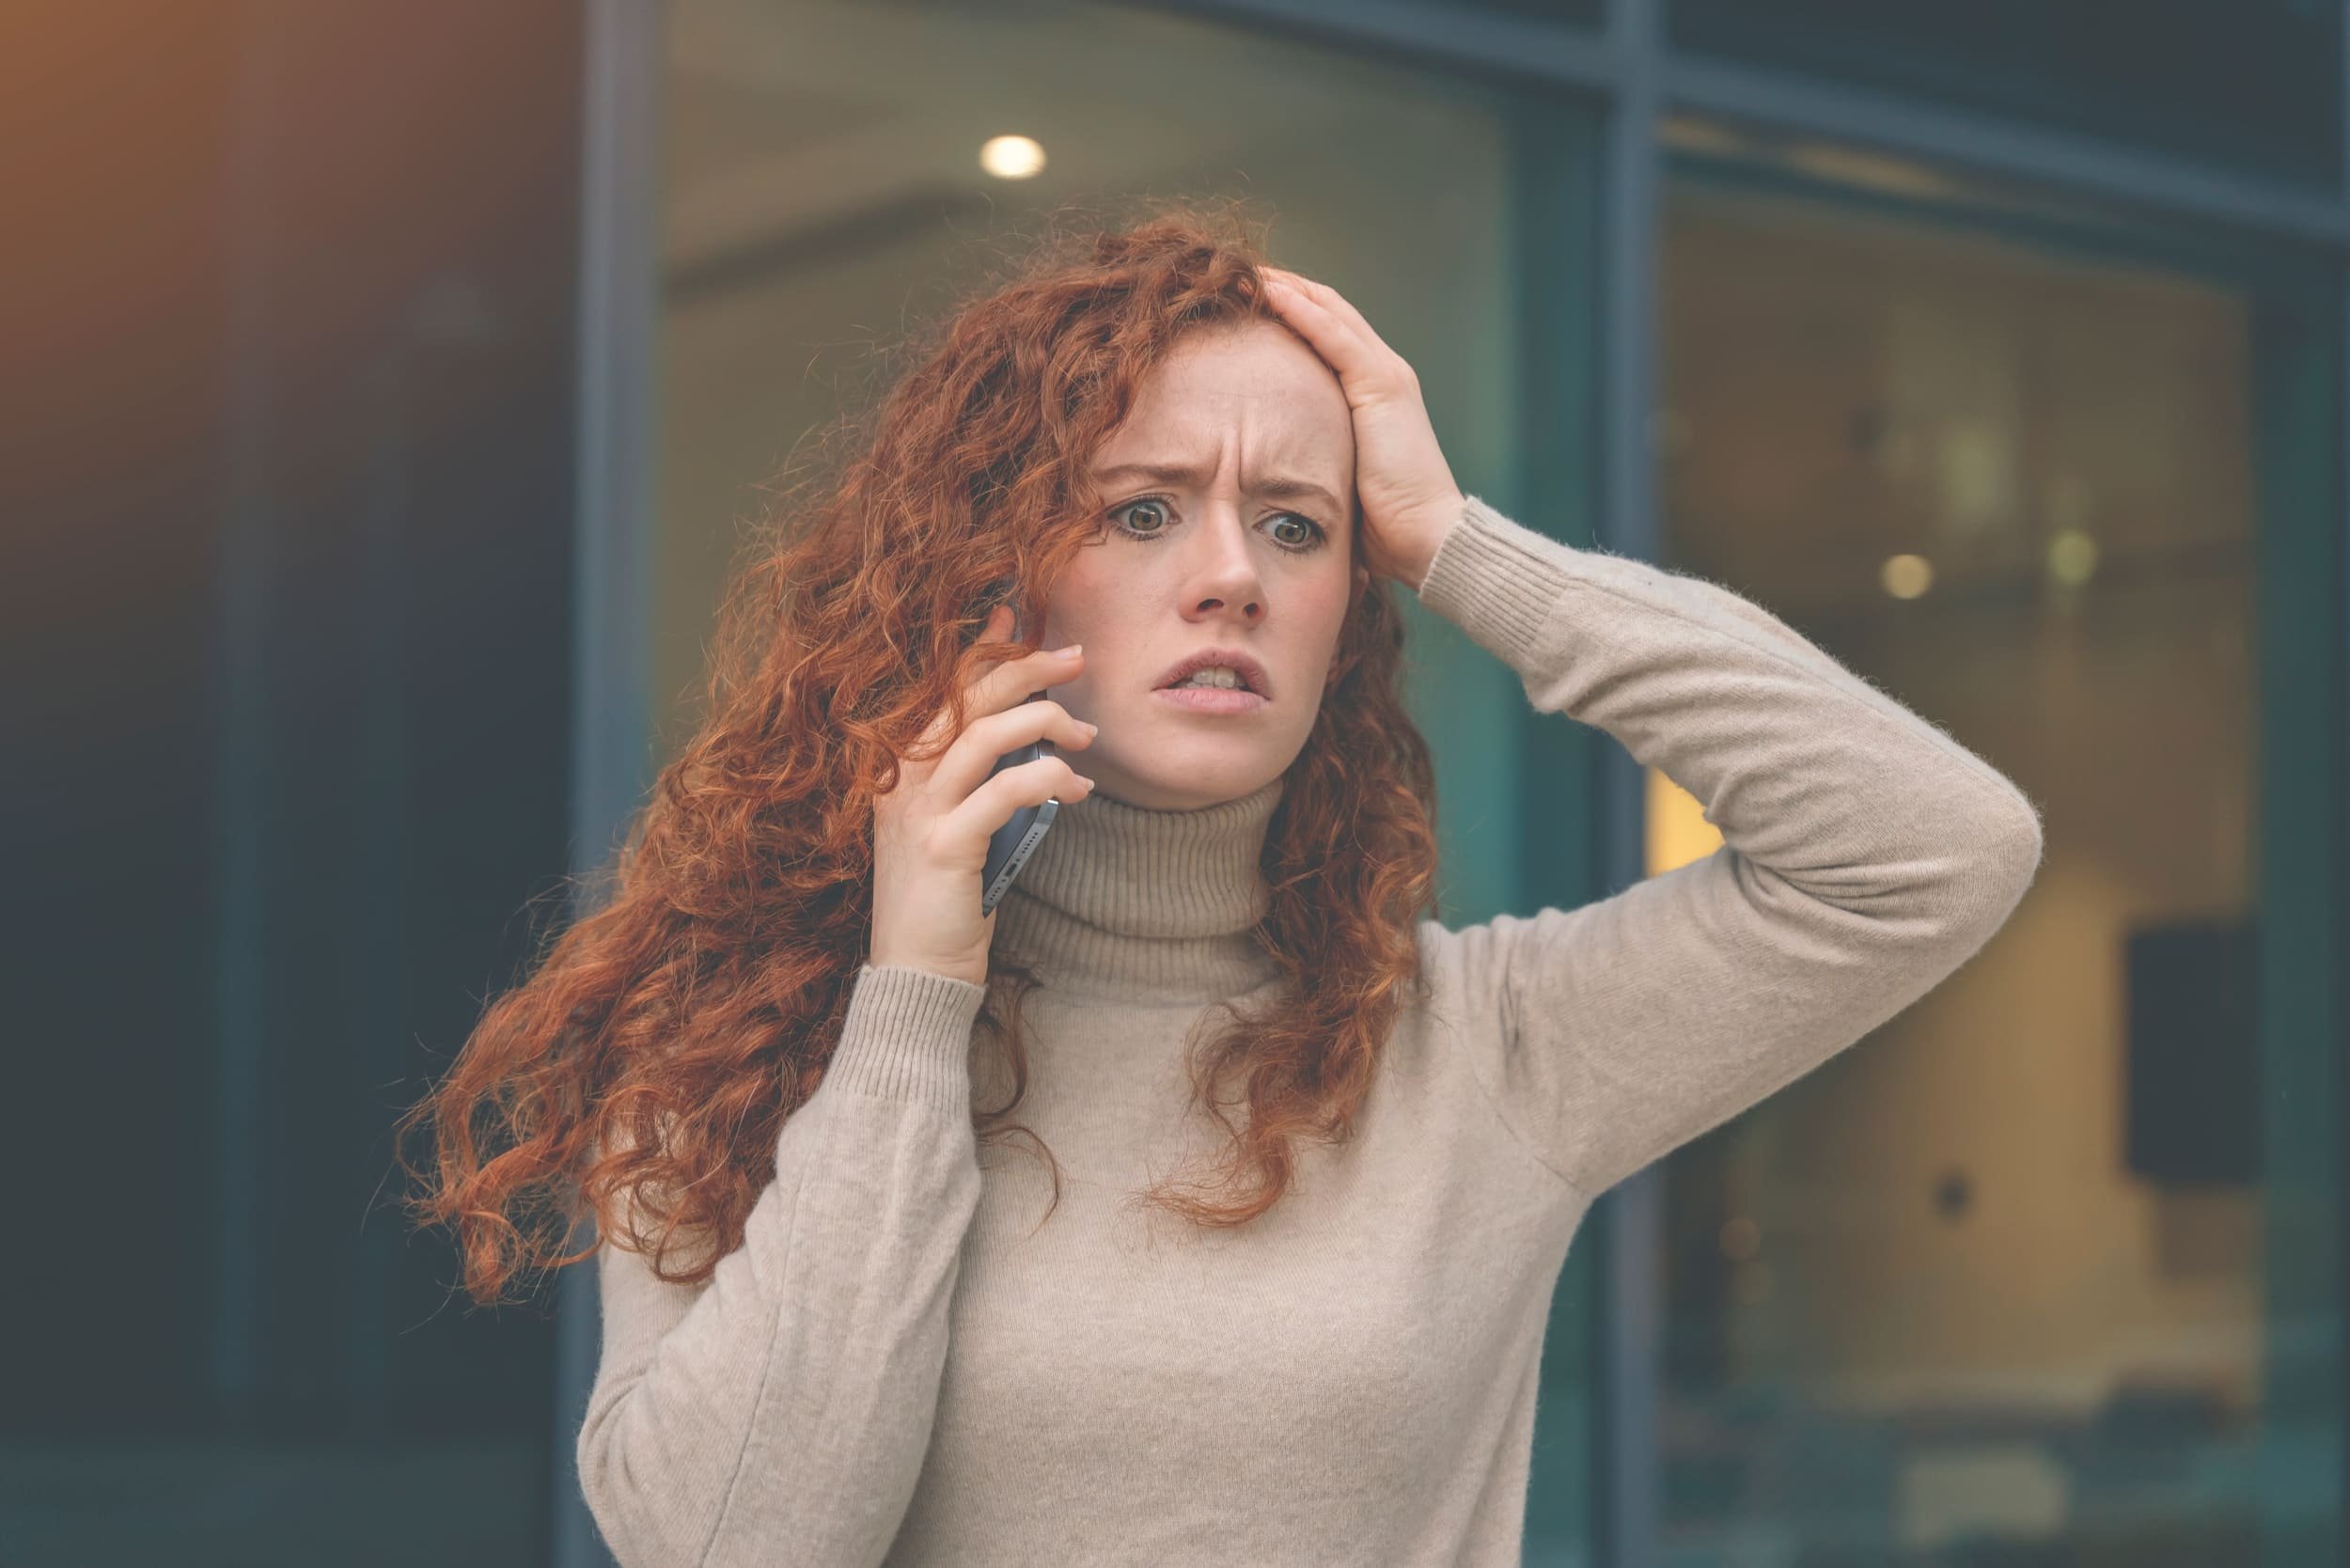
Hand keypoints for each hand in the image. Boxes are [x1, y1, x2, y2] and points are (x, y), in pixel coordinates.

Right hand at [868, 603, 1097, 987]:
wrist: (917, 972)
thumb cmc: (947, 898)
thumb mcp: (958, 824)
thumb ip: (979, 776)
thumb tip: (1028, 726)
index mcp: (900, 768)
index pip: (940, 690)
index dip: (978, 647)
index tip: (1013, 611)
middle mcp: (901, 781)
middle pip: (963, 698)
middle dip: (1022, 666)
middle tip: (1076, 658)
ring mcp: (918, 812)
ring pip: (982, 736)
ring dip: (1044, 722)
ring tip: (1086, 736)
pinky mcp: (945, 847)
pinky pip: (1003, 793)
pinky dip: (1047, 780)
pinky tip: (1077, 788)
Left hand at [1259, 267, 1463, 592]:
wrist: (1427, 539)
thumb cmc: (1384, 524)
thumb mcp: (1340, 475)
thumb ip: (1315, 454)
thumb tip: (1268, 469)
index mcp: (1376, 392)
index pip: (1329, 332)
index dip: (1292, 309)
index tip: (1247, 300)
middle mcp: (1384, 372)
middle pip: (1329, 310)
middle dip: (1285, 287)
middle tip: (1238, 272)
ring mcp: (1386, 375)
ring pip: (1331, 311)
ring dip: (1288, 287)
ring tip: (1246, 271)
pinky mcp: (1381, 386)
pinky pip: (1335, 336)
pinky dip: (1302, 310)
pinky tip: (1271, 294)